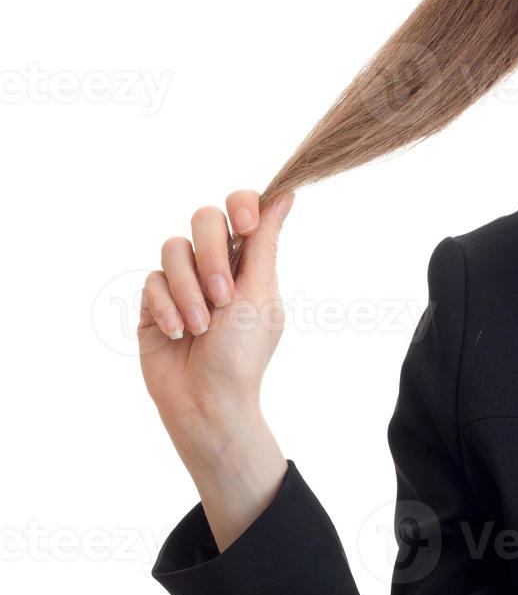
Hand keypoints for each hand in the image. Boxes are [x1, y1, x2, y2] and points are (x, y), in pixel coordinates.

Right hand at [138, 189, 294, 464]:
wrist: (207, 400)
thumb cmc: (242, 352)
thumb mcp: (259, 292)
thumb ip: (264, 242)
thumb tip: (287, 194)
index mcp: (248, 259)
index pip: (242, 206)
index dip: (241, 204)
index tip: (244, 227)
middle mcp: (214, 263)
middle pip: (204, 218)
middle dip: (211, 256)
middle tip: (224, 296)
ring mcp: (182, 280)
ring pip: (173, 247)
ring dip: (190, 289)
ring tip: (202, 325)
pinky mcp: (154, 300)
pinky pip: (152, 281)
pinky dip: (168, 307)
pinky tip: (178, 333)